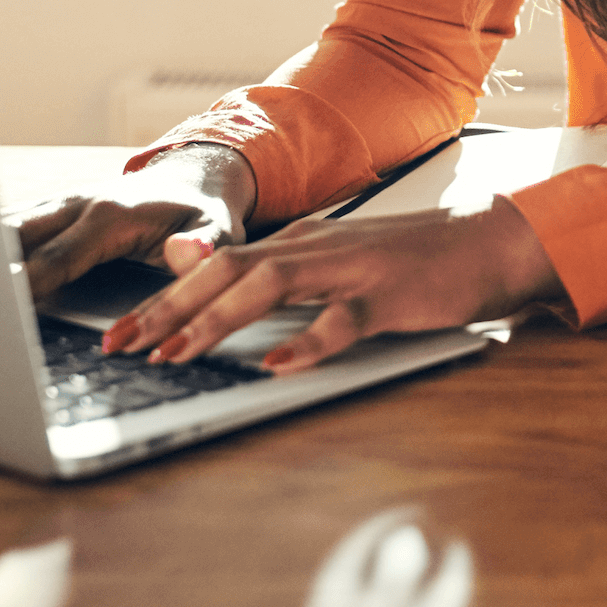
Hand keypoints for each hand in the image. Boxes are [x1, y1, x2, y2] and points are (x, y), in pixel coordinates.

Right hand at [7, 143, 256, 301]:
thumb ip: (206, 247)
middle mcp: (76, 206)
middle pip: (15, 237)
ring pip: (4, 228)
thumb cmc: (205, 215)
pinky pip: (8, 229)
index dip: (24, 282)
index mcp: (109, 216)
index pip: (57, 258)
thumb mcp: (220, 231)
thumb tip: (186, 255)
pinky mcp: (50, 215)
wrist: (195, 178)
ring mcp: (59, 208)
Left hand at [100, 198, 565, 373]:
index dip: (162, 298)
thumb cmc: (410, 262)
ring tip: (179, 352)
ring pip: (271, 286)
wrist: (489, 244)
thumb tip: (206, 277)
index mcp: (299, 243)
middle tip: (122, 344)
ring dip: (218, 319)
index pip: (215, 265)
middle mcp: (316, 247)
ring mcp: (352, 269)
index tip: (117, 332)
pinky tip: (280, 363)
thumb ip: (275, 273)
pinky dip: (309, 341)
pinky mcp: (389, 295)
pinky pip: (343, 320)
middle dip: (168, 308)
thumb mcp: (332, 263)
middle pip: (227, 271)